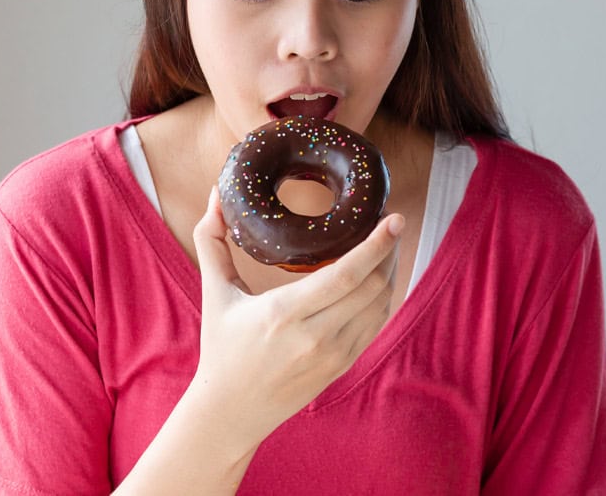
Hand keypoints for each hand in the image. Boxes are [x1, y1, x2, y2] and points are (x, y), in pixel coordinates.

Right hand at [185, 185, 401, 446]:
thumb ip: (211, 240)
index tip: (394, 220)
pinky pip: (375, 324)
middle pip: (373, 288)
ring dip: (390, 273)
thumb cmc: (221, 347)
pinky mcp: (343, 365)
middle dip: (389, 252)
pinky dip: (383, 297)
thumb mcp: (214, 293)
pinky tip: (378, 278)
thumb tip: (216, 194)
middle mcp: (314, 337)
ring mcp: (333, 355)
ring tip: (386, 246)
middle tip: (389, 224)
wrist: (231, 411)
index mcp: (283, 314)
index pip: (345, 276)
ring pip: (381, 306)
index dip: (376, 246)